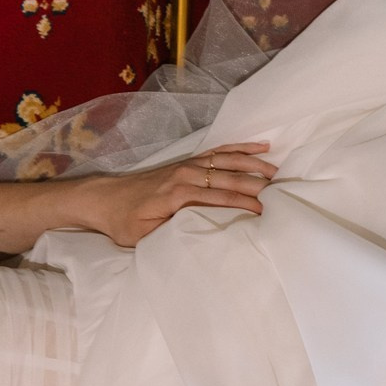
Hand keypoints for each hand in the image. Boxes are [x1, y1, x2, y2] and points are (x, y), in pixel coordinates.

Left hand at [78, 143, 276, 247]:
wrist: (103, 198)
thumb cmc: (123, 222)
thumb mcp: (144, 237)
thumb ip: (170, 232)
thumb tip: (200, 234)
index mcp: (176, 194)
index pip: (218, 198)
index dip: (242, 204)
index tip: (264, 212)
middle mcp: (185, 174)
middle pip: (228, 178)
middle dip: (256, 184)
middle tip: (282, 192)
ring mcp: (187, 165)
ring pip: (227, 161)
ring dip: (254, 166)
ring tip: (278, 173)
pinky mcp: (188, 162)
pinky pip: (219, 152)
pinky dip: (240, 149)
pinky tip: (260, 148)